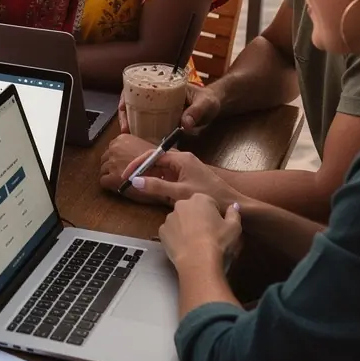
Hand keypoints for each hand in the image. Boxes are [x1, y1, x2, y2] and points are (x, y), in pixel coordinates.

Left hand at [99, 134, 158, 200]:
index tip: (122, 163)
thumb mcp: (147, 148)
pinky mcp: (112, 177)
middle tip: (120, 173)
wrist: (164, 176)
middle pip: (105, 158)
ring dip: (110, 175)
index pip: (111, 148)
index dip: (116, 157)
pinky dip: (109, 184)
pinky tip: (118, 186)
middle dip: (111, 165)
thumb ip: (136, 145)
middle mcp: (114, 149)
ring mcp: (112, 163)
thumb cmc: (160, 163)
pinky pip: (103, 180)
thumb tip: (131, 147)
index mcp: (122, 139)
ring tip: (121, 180)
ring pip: (103, 169)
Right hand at [118, 82, 219, 134]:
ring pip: (138, 111)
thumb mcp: (205, 103)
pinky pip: (148, 121)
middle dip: (125, 114)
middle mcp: (157, 94)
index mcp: (163, 84)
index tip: (122, 108)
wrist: (215, 105)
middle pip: (133, 100)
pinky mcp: (163, 117)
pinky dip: (141, 128)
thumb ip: (196, 112)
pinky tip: (139, 138)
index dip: (126, 96)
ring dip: (131, 122)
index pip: (137, 85)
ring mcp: (159, 106)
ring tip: (128, 134)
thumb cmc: (209, 99)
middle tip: (125, 128)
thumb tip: (184, 124)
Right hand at [122, 150, 240, 211]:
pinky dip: (159, 183)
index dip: (137, 164)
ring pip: (162, 170)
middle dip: (142, 170)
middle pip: (156, 161)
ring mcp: (186, 169)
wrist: (233, 205)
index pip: (153, 155)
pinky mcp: (188, 178)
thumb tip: (135, 181)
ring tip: (137, 187)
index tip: (126, 174)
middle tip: (128, 181)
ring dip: (150, 178)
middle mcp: (183, 160)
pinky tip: (152, 192)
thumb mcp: (179, 193)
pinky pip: (169, 177)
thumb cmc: (208, 195)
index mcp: (181, 158)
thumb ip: (156, 186)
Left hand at [159, 194, 241, 268]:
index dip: (214, 215)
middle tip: (206, 234)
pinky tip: (184, 247)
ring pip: (179, 220)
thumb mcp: (234, 227)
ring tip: (194, 242)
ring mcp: (169, 217)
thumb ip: (234, 214)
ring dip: (185, 227)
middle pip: (192, 209)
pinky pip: (170, 232)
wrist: (198, 260)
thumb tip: (233, 206)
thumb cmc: (219, 241)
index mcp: (200, 199)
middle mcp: (182, 204)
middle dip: (198, 218)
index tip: (217, 226)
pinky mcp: (162, 231)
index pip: (209, 203)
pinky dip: (176, 237)